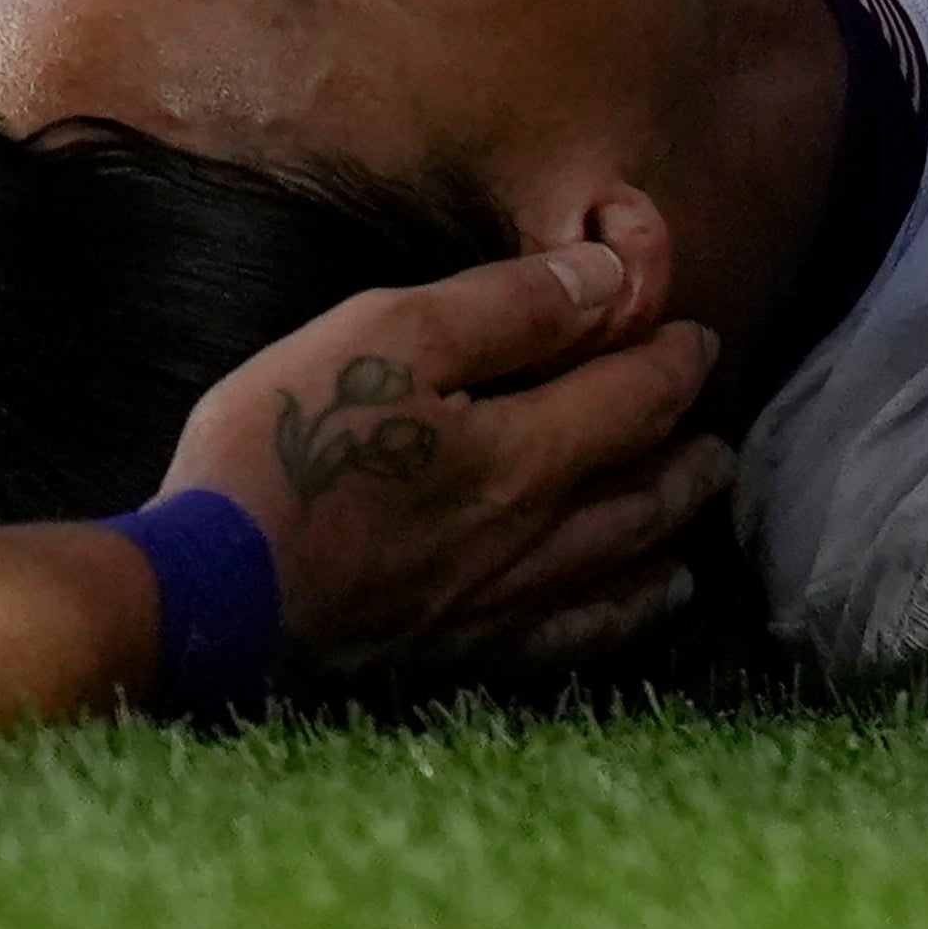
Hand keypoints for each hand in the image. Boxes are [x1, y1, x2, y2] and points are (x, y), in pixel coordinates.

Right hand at [162, 196, 730, 675]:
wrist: (213, 589)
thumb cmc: (289, 444)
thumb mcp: (389, 334)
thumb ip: (506, 308)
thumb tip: (605, 279)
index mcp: (527, 450)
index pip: (636, 396)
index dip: (673, 357)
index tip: (695, 333)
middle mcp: (536, 535)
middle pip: (646, 487)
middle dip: (688, 443)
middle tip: (714, 418)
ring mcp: (500, 602)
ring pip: (624, 562)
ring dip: (674, 522)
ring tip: (702, 496)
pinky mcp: (460, 649)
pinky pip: (575, 633)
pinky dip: (626, 610)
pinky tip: (643, 600)